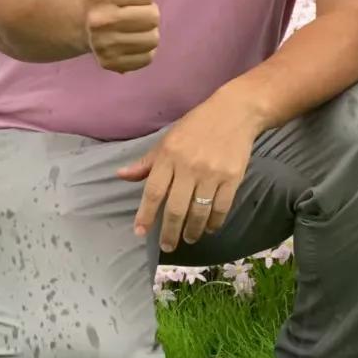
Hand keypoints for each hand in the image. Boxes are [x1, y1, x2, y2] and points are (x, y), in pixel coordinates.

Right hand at [84, 0, 159, 73]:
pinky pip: (147, 58)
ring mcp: (105, 46)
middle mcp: (100, 21)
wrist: (82, 22)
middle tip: (130, 10)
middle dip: (146, 11)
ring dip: (146, 31)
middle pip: (153, 16)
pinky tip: (128, 41)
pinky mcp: (112, 64)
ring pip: (152, 39)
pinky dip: (143, 51)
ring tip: (130, 26)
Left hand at [117, 89, 259, 251]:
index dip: (145, 215)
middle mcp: (189, 166)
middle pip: (175, 208)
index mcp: (169, 155)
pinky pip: (221, 207)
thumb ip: (147, 162)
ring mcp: (212, 173)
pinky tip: (210, 227)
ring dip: (192, 231)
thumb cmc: (198, 124)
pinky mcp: (233, 177)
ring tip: (189, 238)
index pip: (153, 191)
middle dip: (169, 232)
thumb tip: (121, 176)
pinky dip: (214, 222)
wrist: (236, 111)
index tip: (140, 232)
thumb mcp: (168, 138)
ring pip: (199, 212)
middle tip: (167, 246)